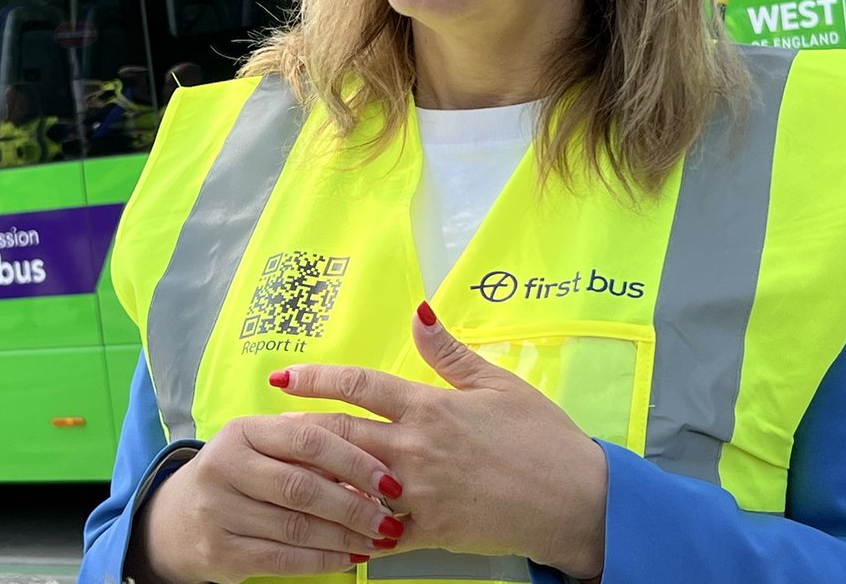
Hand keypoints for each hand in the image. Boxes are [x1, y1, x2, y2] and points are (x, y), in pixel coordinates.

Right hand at [134, 413, 410, 583]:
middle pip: (301, 486)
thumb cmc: (240, 475)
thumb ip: (309, 450)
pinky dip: (322, 561)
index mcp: (242, 430)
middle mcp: (224, 465)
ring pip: (295, 527)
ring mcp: (218, 510)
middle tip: (389, 519)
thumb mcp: (263, 448)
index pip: (306, 439)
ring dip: (344, 537)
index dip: (353, 460)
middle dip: (354, 506)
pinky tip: (348, 558)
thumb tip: (373, 473)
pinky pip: (281, 559)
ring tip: (377, 540)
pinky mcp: (220, 551)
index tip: (389, 480)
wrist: (176, 518)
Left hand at [273, 303, 607, 579]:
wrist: (577, 500)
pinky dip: (349, 528)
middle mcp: (416, 449)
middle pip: (340, 435)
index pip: (359, 386)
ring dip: (315, 477)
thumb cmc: (542, 437)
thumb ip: (449, 352)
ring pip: (349, 484)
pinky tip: (325, 524)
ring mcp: (420, 494)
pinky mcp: (430, 533)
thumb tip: (417, 311)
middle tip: (268, 427)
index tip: (283, 376)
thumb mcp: (498, 383)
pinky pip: (376, 534)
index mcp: (431, 407)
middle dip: (300, 430)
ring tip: (285, 471)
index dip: (316, 377)